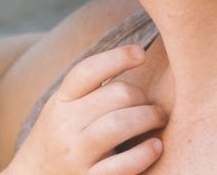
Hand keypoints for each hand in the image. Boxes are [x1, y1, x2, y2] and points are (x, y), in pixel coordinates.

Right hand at [2, 45, 165, 174]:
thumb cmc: (58, 138)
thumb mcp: (63, 108)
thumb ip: (89, 89)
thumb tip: (131, 55)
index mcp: (61, 102)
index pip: (87, 71)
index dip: (116, 57)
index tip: (141, 53)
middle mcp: (65, 125)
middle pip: (115, 95)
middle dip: (143, 96)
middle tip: (154, 105)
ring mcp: (76, 155)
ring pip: (118, 125)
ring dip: (148, 118)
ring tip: (159, 120)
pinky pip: (122, 165)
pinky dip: (145, 154)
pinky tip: (156, 147)